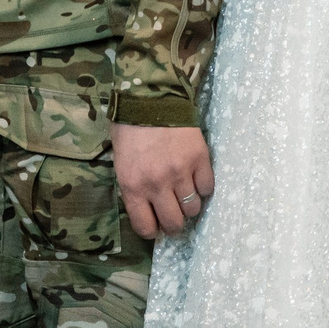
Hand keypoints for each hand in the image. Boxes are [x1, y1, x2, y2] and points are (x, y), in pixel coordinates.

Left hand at [110, 122, 214, 239]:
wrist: (150, 98)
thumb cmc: (129, 129)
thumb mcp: (121, 163)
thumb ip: (133, 188)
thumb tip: (148, 209)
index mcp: (133, 187)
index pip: (146, 227)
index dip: (153, 230)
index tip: (156, 223)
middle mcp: (157, 185)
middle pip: (174, 223)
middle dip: (174, 223)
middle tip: (174, 212)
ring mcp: (181, 172)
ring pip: (193, 208)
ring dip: (189, 204)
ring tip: (185, 193)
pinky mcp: (199, 159)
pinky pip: (207, 187)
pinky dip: (203, 187)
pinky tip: (196, 178)